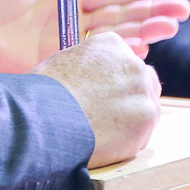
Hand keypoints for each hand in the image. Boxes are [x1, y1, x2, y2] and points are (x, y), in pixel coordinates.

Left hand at [0, 0, 189, 71]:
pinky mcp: (51, 70)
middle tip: (182, 11)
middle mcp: (65, 25)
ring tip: (170, 28)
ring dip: (142, 33)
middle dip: (151, 13)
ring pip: (111, 40)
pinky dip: (116, 59)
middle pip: (118, 17)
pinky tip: (140, 54)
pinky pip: (91, 65)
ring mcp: (60, 49)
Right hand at [38, 32, 161, 167]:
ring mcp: (142, 89)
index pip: (124, 63)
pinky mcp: (147, 116)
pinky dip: (130, 142)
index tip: (103, 97)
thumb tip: (86, 81)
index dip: (114, 83)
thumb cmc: (42, 95)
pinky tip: (107, 144)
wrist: (45, 119)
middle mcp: (132, 62)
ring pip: (146, 107)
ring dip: (131, 121)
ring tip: (103, 134)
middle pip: (142, 82)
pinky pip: (144, 132)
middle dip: (129, 99)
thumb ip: (84, 68)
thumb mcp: (61, 65)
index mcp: (110, 45)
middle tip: (108, 118)